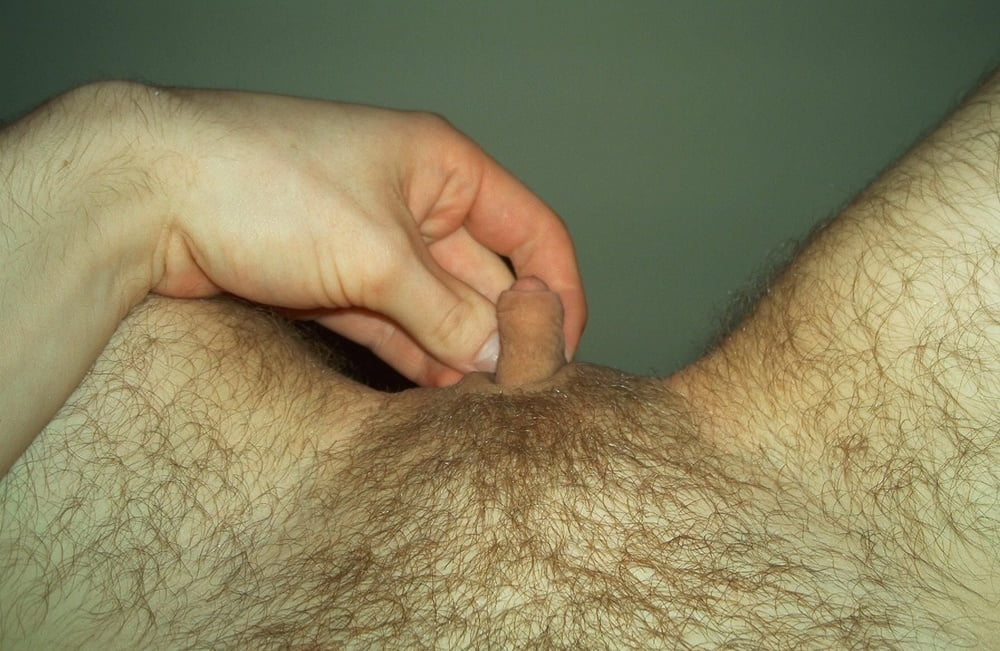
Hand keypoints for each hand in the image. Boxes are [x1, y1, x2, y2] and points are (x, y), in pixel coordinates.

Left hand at [147, 87, 585, 384]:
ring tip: (476, 408)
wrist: (148, 192)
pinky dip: (412, 355)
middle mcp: (413, 201)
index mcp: (441, 166)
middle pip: (482, 276)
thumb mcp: (377, 255)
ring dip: (455, 353)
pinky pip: (391, 324)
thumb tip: (499, 356)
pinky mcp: (331, 280)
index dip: (556, 288)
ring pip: (435, 307)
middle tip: (513, 395)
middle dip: (498, 333)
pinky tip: (434, 394)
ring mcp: (369, 243)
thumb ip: (445, 313)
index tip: (561, 348)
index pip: (529, 228)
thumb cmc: (265, 185)